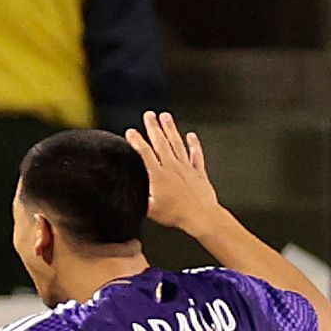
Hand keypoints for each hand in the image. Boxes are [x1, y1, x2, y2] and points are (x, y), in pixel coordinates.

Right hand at [125, 110, 222, 236]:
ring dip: (171, 129)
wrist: (201, 216)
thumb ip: (141, 198)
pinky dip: (194, 144)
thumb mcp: (150, 210)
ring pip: (177, 144)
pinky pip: (196, 154)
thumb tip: (129, 194)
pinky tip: (191, 136)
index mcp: (158, 175)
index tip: (130, 132)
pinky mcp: (198, 172)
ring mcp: (187, 168)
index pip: (145, 153)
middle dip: (153, 127)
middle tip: (149, 115)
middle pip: (161, 142)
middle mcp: (173, 167)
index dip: (137, 141)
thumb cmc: (175, 215)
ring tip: (166, 117)